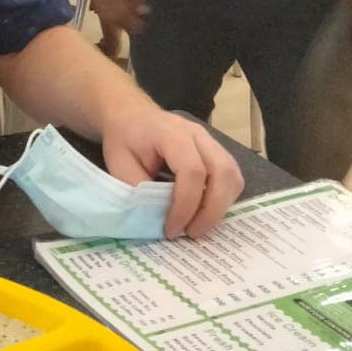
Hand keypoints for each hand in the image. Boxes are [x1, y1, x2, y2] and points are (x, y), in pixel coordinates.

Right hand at [89, 0, 147, 34]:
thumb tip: (142, 12)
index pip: (123, 17)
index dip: (133, 25)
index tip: (142, 27)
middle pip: (112, 20)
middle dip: (124, 25)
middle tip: (135, 27)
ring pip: (104, 16)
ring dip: (115, 21)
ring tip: (127, 22)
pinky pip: (99, 8)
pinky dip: (108, 14)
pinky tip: (116, 13)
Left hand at [102, 103, 243, 239]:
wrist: (132, 117)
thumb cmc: (125, 140)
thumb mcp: (119, 165)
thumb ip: (139, 192)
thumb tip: (158, 221)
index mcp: (170, 133)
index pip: (191, 170)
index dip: (186, 205)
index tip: (171, 229)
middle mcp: (197, 134)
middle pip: (222, 172)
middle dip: (211, 211)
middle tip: (191, 234)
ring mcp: (210, 141)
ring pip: (232, 175)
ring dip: (220, 207)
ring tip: (197, 226)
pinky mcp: (216, 151)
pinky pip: (231, 177)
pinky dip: (224, 200)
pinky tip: (204, 213)